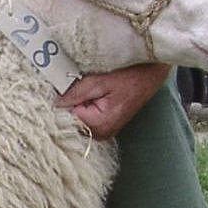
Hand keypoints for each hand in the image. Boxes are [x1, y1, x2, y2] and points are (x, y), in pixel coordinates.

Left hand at [56, 63, 170, 138]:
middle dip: (70, 105)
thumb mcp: (101, 80)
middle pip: (70, 122)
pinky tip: (91, 97)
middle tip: (78, 88)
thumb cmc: (131, 75)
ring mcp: (103, 132)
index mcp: (99, 125)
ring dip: (77, 106)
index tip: (63, 91)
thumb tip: (56, 102)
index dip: (63, 103)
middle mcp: (101, 134)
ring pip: (77, 120)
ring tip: (90, 91)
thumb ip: (76, 92)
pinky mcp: (104, 127)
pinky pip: (85, 120)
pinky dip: (83, 108)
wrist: (151, 73)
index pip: (66, 119)